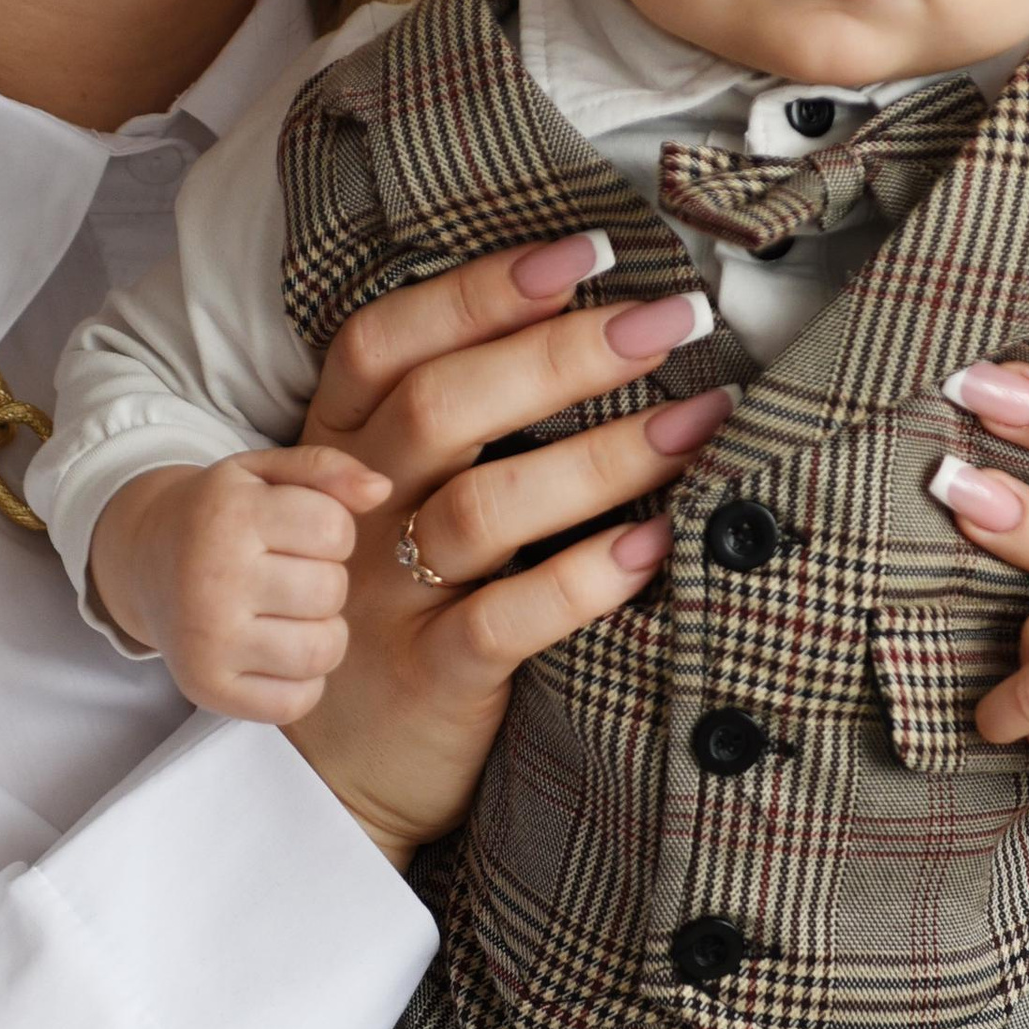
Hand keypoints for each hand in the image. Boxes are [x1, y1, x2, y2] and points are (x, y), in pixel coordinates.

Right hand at [91, 447, 390, 722]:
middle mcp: (210, 580)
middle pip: (331, 591)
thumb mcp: (264, 474)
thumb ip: (327, 469)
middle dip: (325, 580)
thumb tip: (380, 490)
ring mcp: (206, 641)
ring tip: (291, 613)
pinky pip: (296, 700)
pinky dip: (302, 680)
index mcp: (226, 516)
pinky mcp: (206, 688)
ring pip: (322, 650)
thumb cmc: (219, 515)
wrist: (144, 562)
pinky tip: (277, 651)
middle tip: (291, 574)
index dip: (332, 530)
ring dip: (322, 632)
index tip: (299, 533)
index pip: (335, 530)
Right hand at [282, 233, 732, 868]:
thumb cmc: (393, 610)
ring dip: (599, 456)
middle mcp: (354, 515)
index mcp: (338, 453)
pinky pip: (506, 621)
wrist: (329, 776)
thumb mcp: (388, 508)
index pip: (386, 343)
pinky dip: (586, 578)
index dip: (478, 290)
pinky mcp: (428, 679)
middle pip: (443, 408)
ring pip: (482, 507)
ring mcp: (385, 599)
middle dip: (562, 351)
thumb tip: (605, 327)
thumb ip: (460, 429)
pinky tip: (658, 542)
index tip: (582, 252)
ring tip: (699, 422)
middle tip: (668, 317)